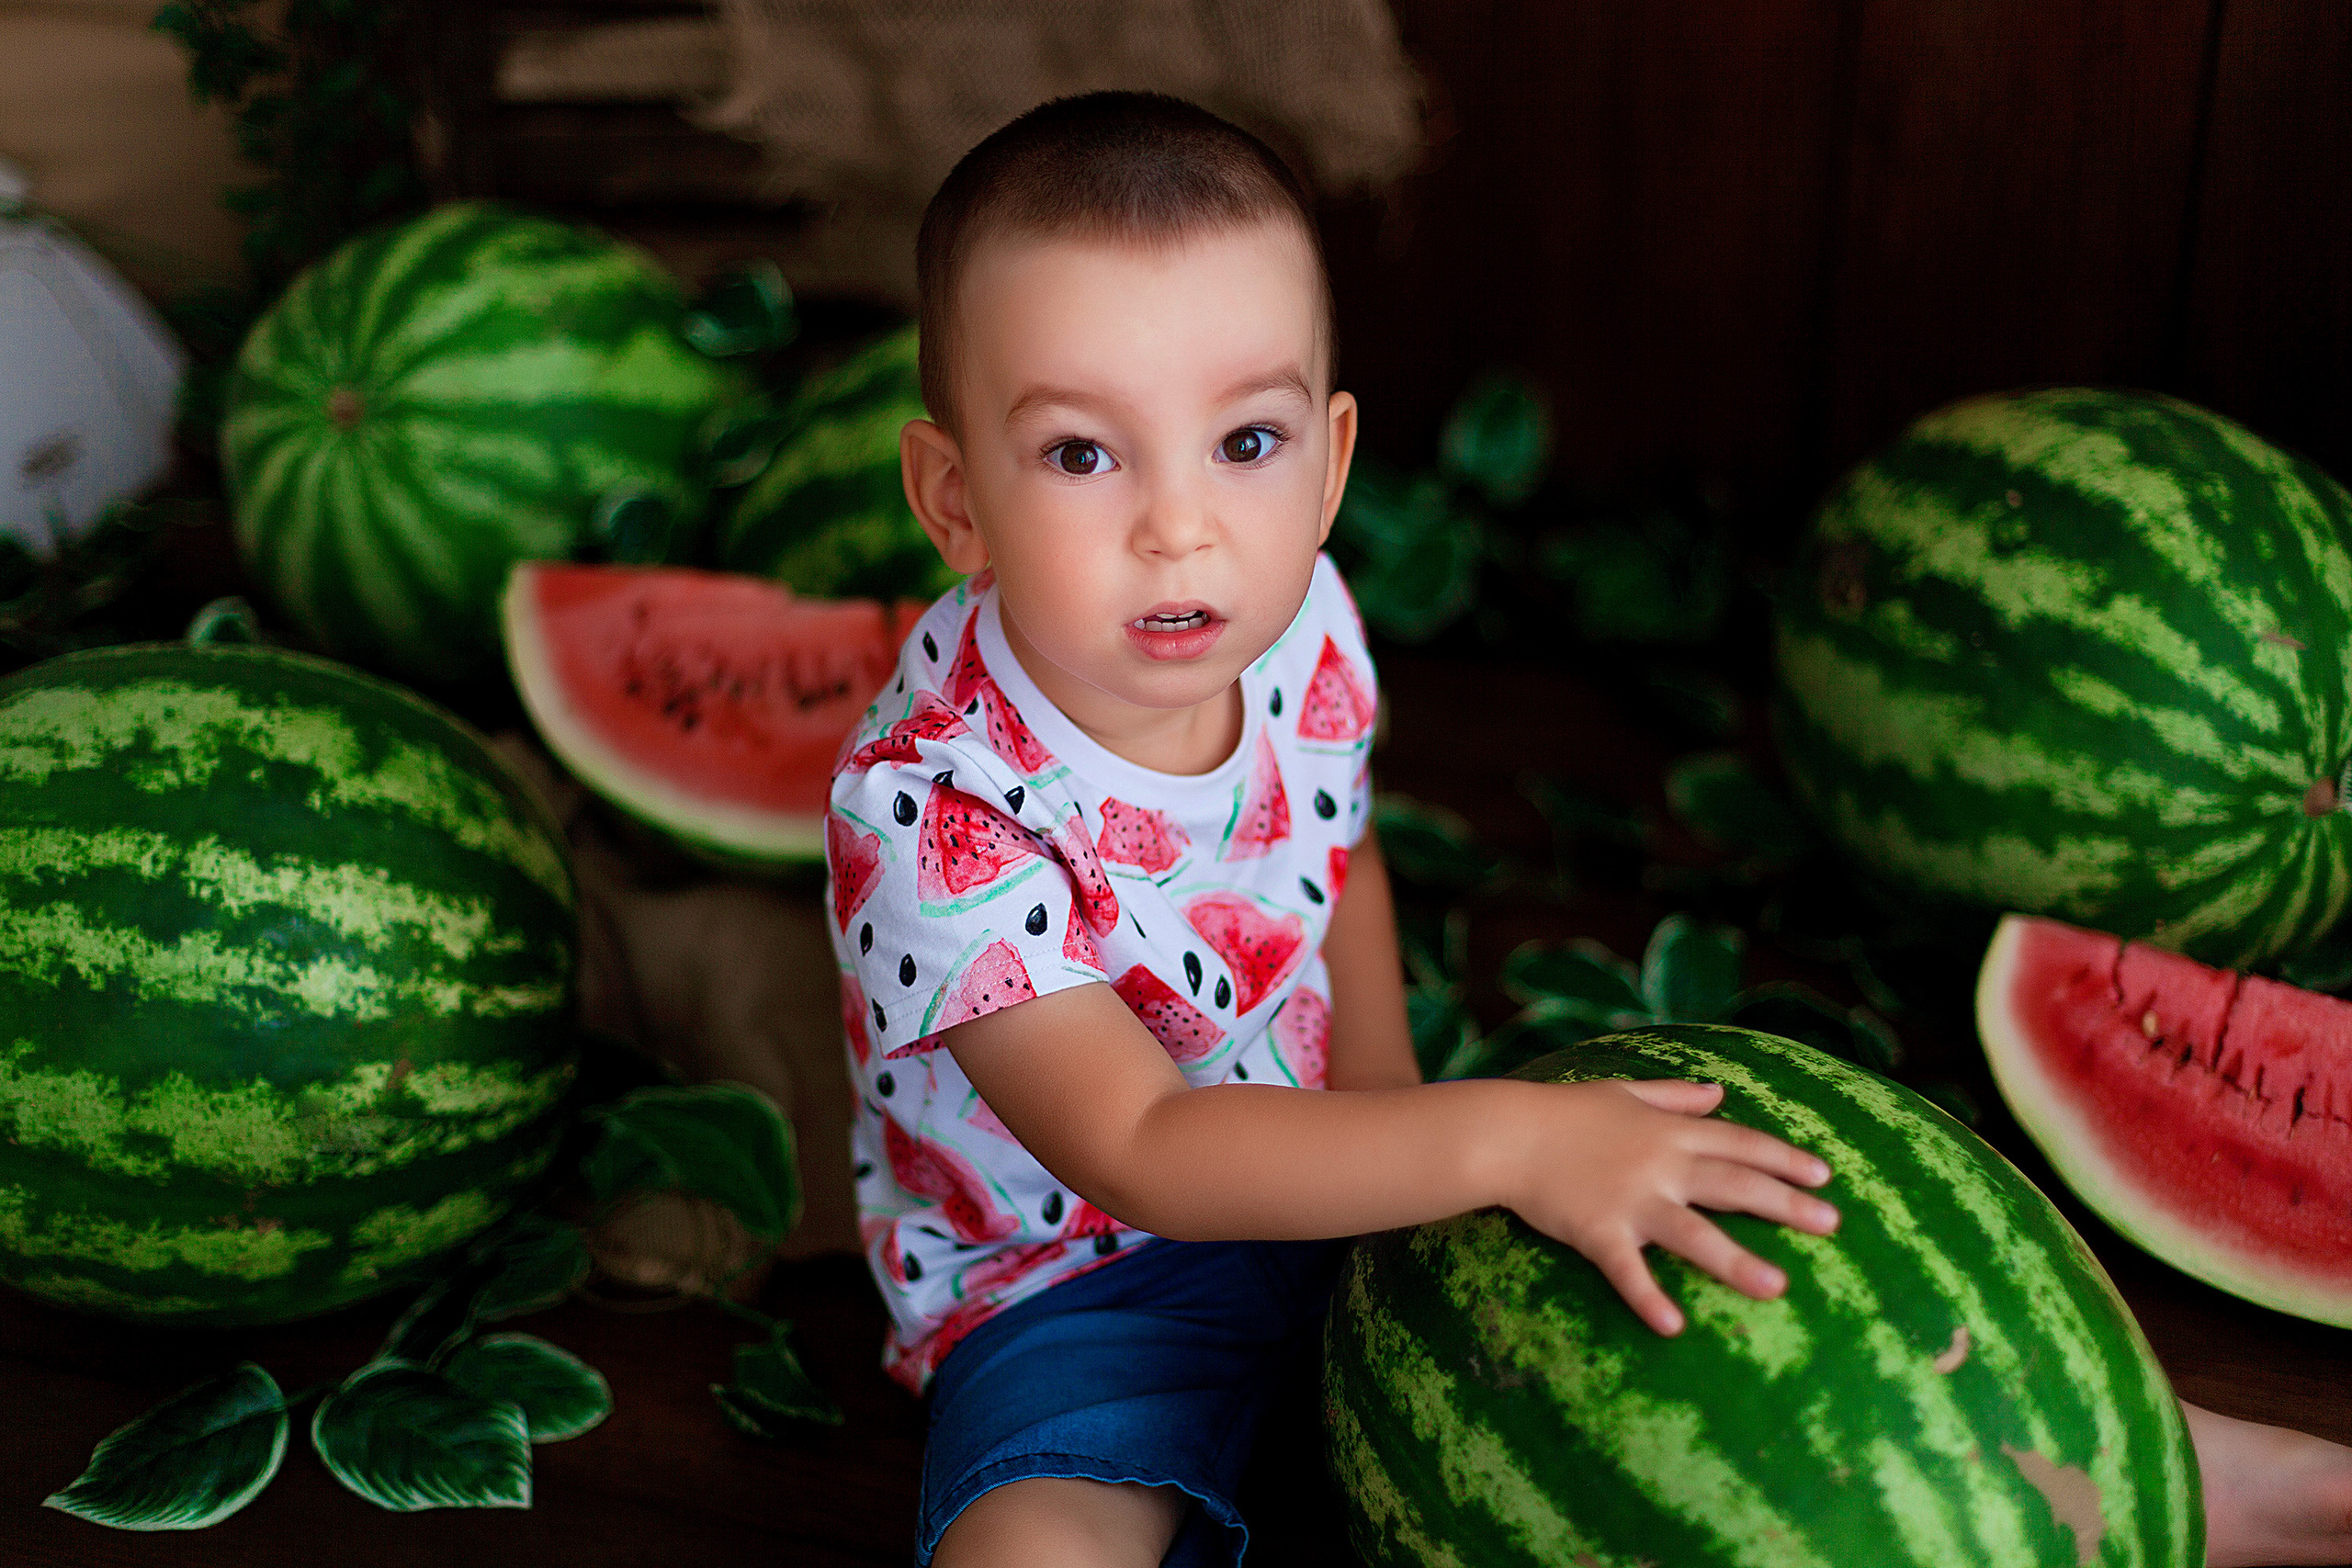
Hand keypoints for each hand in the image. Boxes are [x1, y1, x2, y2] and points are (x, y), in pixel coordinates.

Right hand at [1501, 1078, 1838, 1336]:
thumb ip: (1674, 1095)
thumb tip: (1718, 1092)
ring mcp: (1631, 1200)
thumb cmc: (1563, 1112)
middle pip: (1734, 1185)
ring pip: (1693, 1233)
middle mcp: (1659, 1165)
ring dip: (1736, 1261)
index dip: (1783, 1158)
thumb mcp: (1623, 1091)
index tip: (1824, 1175)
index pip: (1739, 1143)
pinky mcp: (1598, 1231)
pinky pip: (1628, 1270)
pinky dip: (1648, 1297)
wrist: (1506, 1134)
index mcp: (1669, 1132)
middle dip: (1787, 1205)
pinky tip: (1673, 1327)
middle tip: (1831, 1224)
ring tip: (1778, 1287)